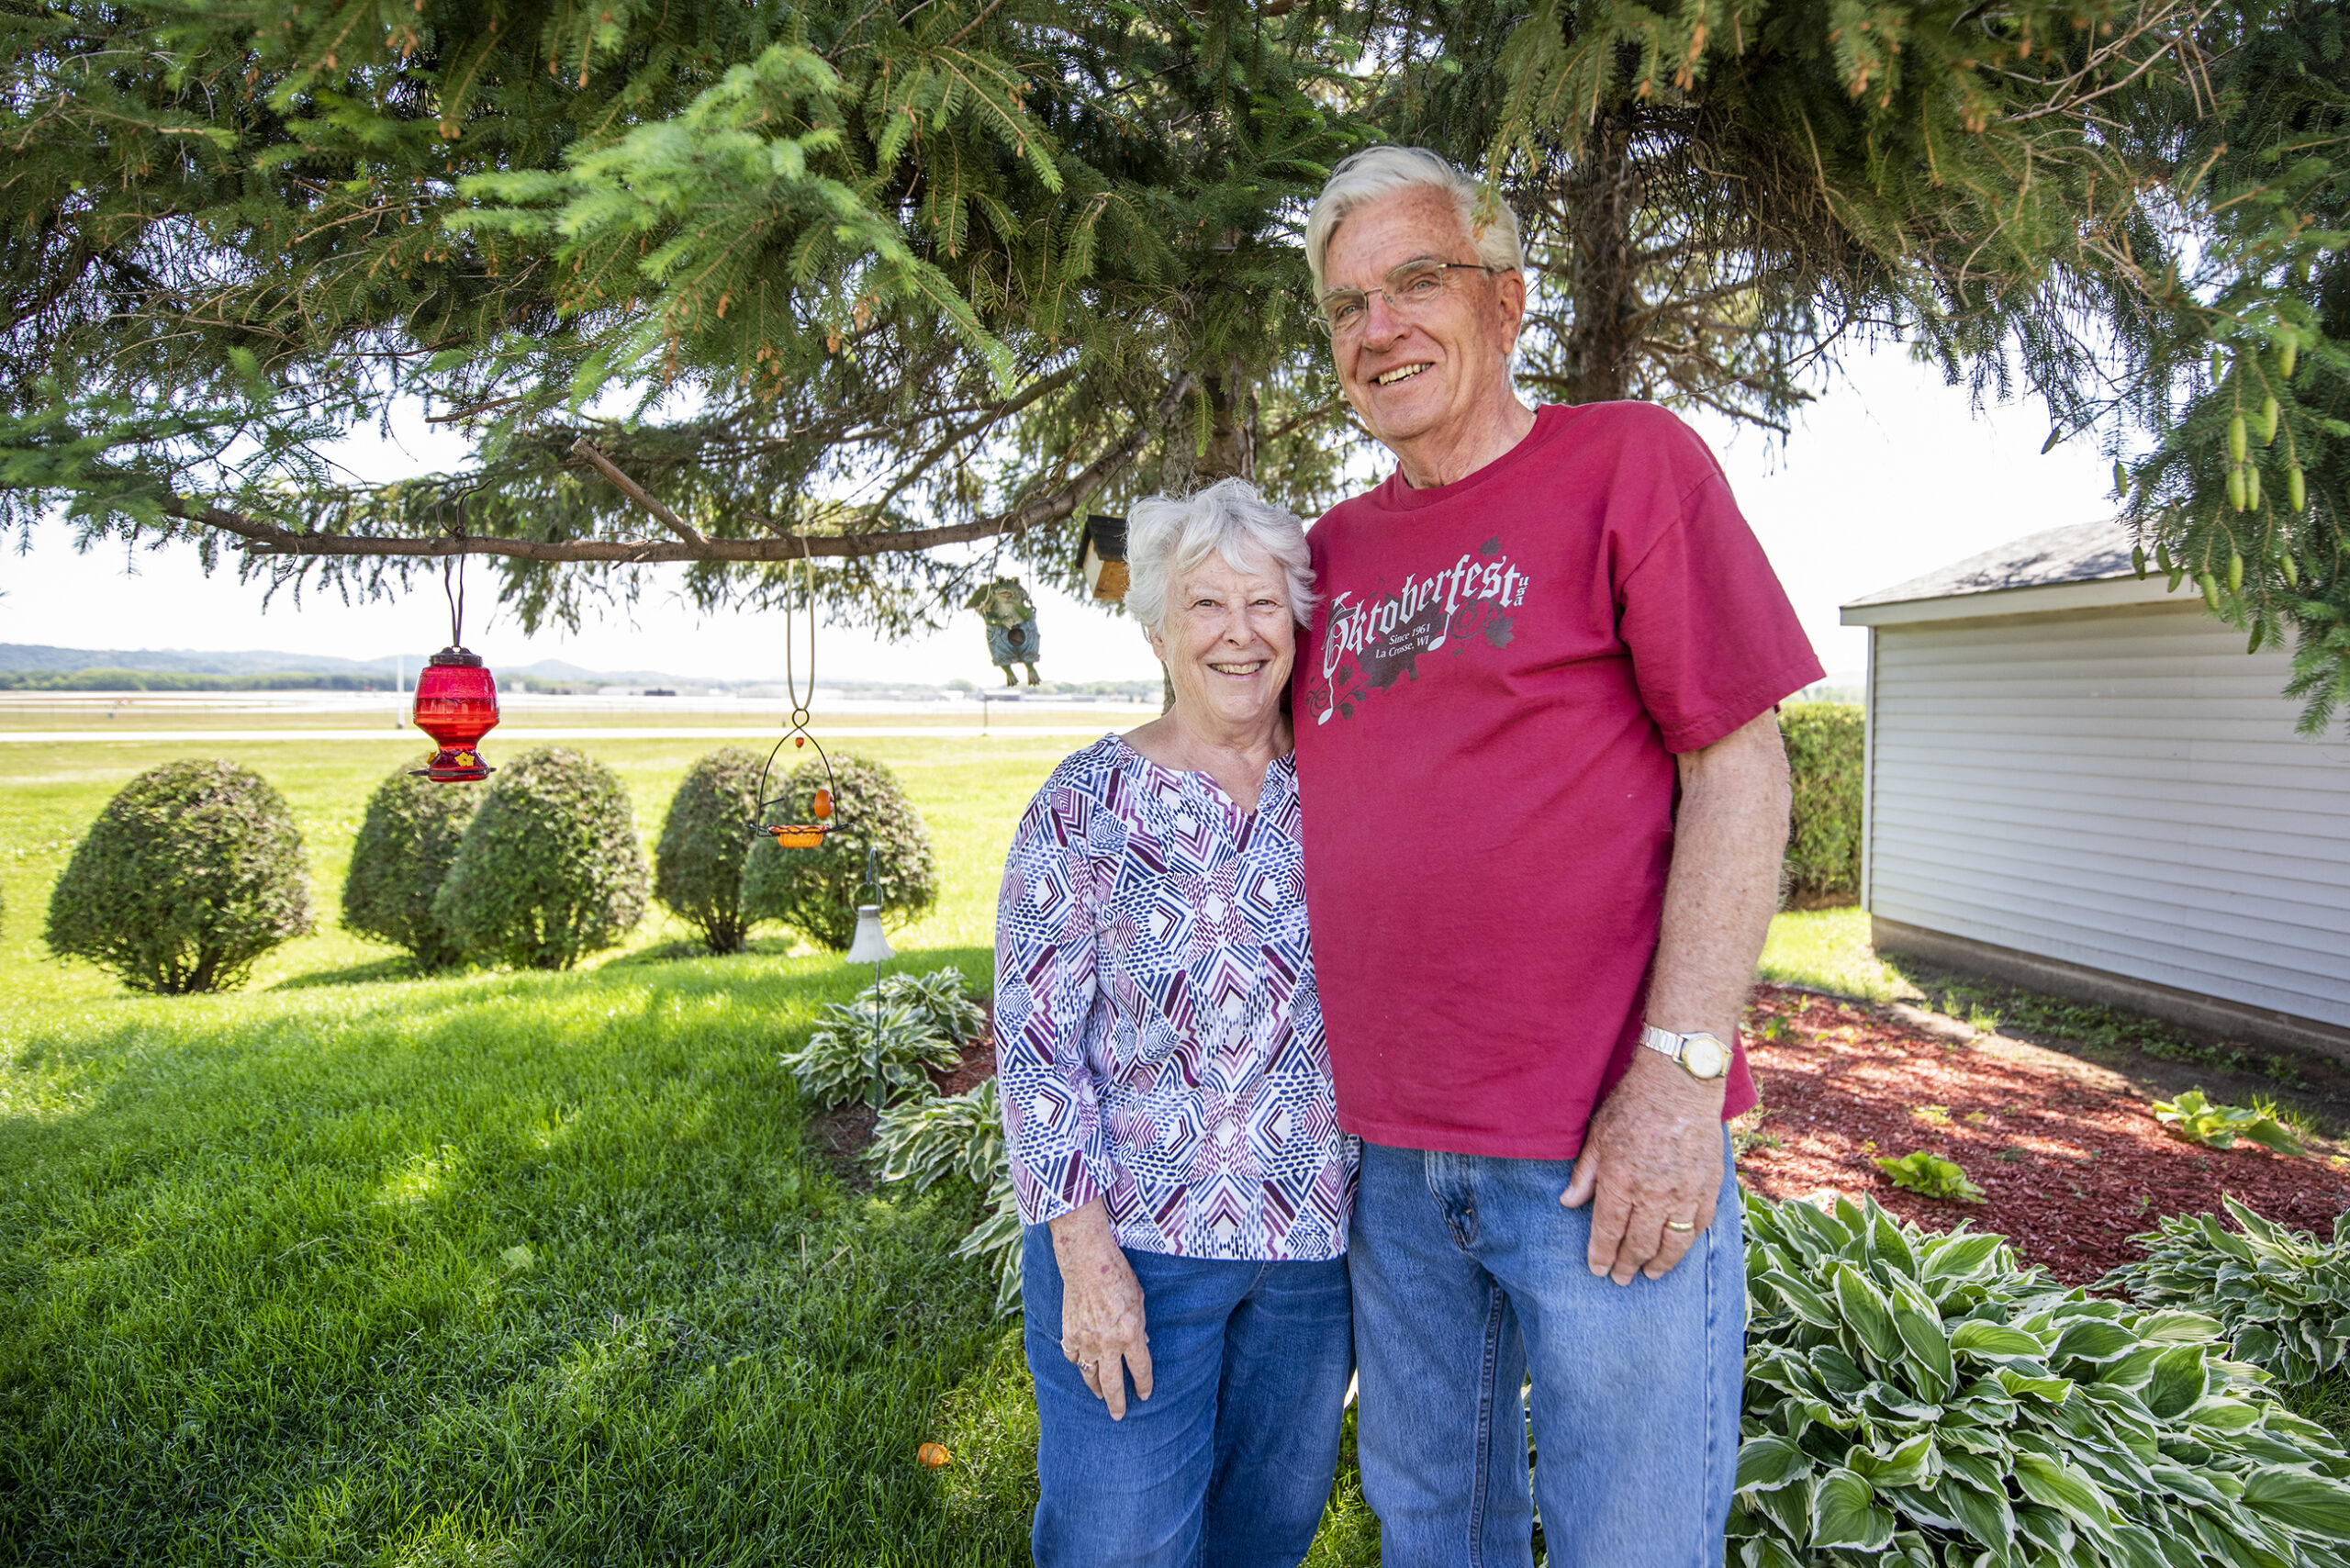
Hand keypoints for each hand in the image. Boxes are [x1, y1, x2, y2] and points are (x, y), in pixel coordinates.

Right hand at [1048, 1200, 1152, 1418]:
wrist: (1087, 1260)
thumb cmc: (1118, 1275)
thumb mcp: (1140, 1301)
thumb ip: (1140, 1328)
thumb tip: (1140, 1347)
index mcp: (1130, 1335)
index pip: (1141, 1371)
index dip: (1144, 1386)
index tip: (1145, 1395)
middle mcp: (1108, 1343)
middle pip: (1114, 1384)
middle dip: (1118, 1403)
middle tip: (1118, 1415)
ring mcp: (1086, 1340)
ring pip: (1090, 1375)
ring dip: (1095, 1388)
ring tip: (1100, 1395)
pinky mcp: (1069, 1333)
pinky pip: (1072, 1356)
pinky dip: (1077, 1361)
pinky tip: (1081, 1364)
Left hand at [1561, 1048, 1726, 1283]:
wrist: (1680, 1083)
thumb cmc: (1633, 1105)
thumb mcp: (1597, 1136)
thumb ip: (1584, 1175)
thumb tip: (1568, 1203)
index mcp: (1620, 1181)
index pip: (1608, 1232)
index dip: (1602, 1256)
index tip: (1598, 1271)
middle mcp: (1653, 1194)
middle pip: (1639, 1244)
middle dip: (1628, 1265)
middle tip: (1622, 1279)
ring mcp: (1685, 1193)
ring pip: (1672, 1243)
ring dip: (1660, 1264)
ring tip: (1650, 1274)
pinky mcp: (1709, 1187)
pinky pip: (1699, 1226)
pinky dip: (1688, 1242)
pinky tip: (1678, 1248)